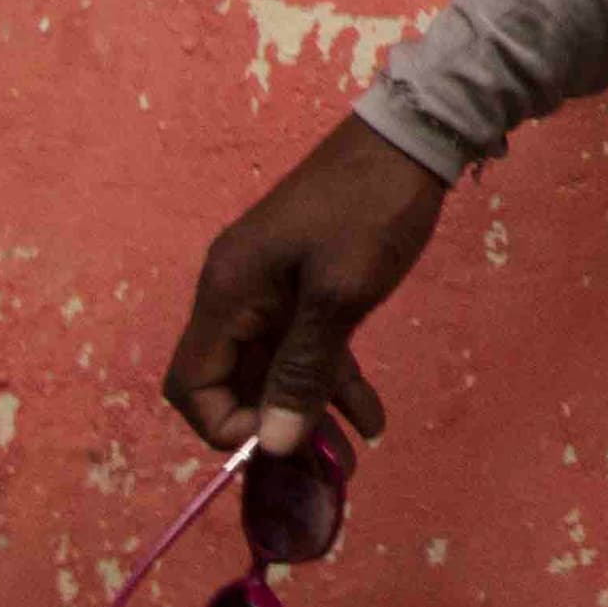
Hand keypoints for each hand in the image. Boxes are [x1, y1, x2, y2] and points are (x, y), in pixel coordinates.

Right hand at [162, 111, 447, 456]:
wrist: (414, 137)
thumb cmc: (370, 210)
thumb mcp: (340, 294)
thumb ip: (303, 369)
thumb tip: (271, 442)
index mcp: (228, 293)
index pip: (193, 384)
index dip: (225, 423)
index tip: (278, 441)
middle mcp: (239, 293)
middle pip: (236, 382)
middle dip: (276, 427)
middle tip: (324, 469)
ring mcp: (274, 287)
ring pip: (279, 368)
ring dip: (310, 410)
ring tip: (353, 456)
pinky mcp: (308, 283)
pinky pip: (309, 344)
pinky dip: (334, 378)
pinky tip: (372, 415)